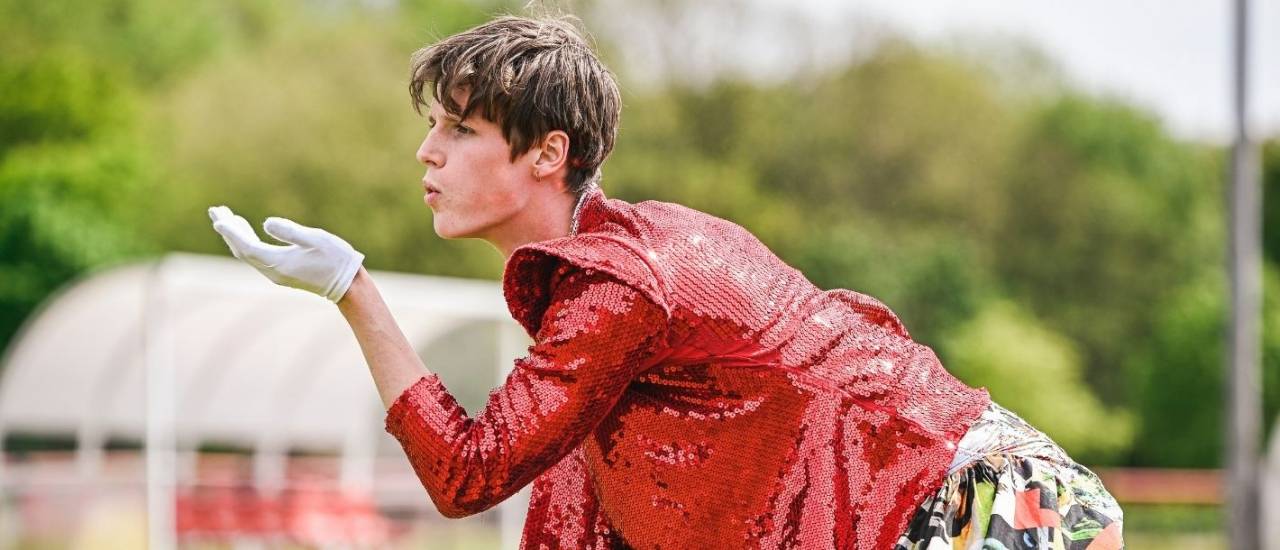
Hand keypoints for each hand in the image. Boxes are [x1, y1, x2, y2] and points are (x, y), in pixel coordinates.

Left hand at [208, 206, 364, 302]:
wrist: (347, 285)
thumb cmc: (335, 259)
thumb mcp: (315, 240)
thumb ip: (290, 231)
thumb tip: (266, 223)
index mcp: (278, 262)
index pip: (246, 245)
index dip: (231, 231)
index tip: (218, 217)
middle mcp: (272, 271)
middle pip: (242, 249)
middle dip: (228, 230)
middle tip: (216, 210)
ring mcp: (276, 273)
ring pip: (247, 253)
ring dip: (236, 235)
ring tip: (226, 217)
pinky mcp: (281, 272)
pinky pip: (256, 256)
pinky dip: (247, 242)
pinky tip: (246, 232)